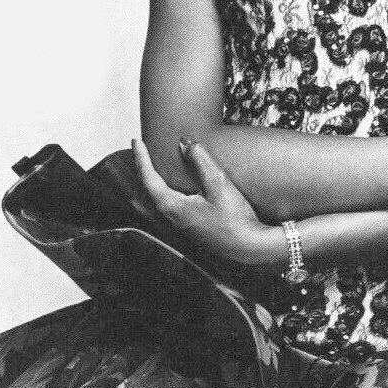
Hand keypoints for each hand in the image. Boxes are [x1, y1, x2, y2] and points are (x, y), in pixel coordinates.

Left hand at [130, 137, 278, 266]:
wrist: (250, 247)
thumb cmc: (235, 219)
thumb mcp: (219, 184)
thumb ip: (201, 160)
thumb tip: (185, 143)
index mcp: (172, 207)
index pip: (148, 177)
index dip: (141, 157)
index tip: (137, 140)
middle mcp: (171, 217)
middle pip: (147, 189)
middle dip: (142, 168)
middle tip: (140, 149)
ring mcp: (179, 225)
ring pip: (157, 198)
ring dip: (152, 180)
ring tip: (153, 164)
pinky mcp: (190, 227)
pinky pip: (169, 204)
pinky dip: (164, 189)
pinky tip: (174, 185)